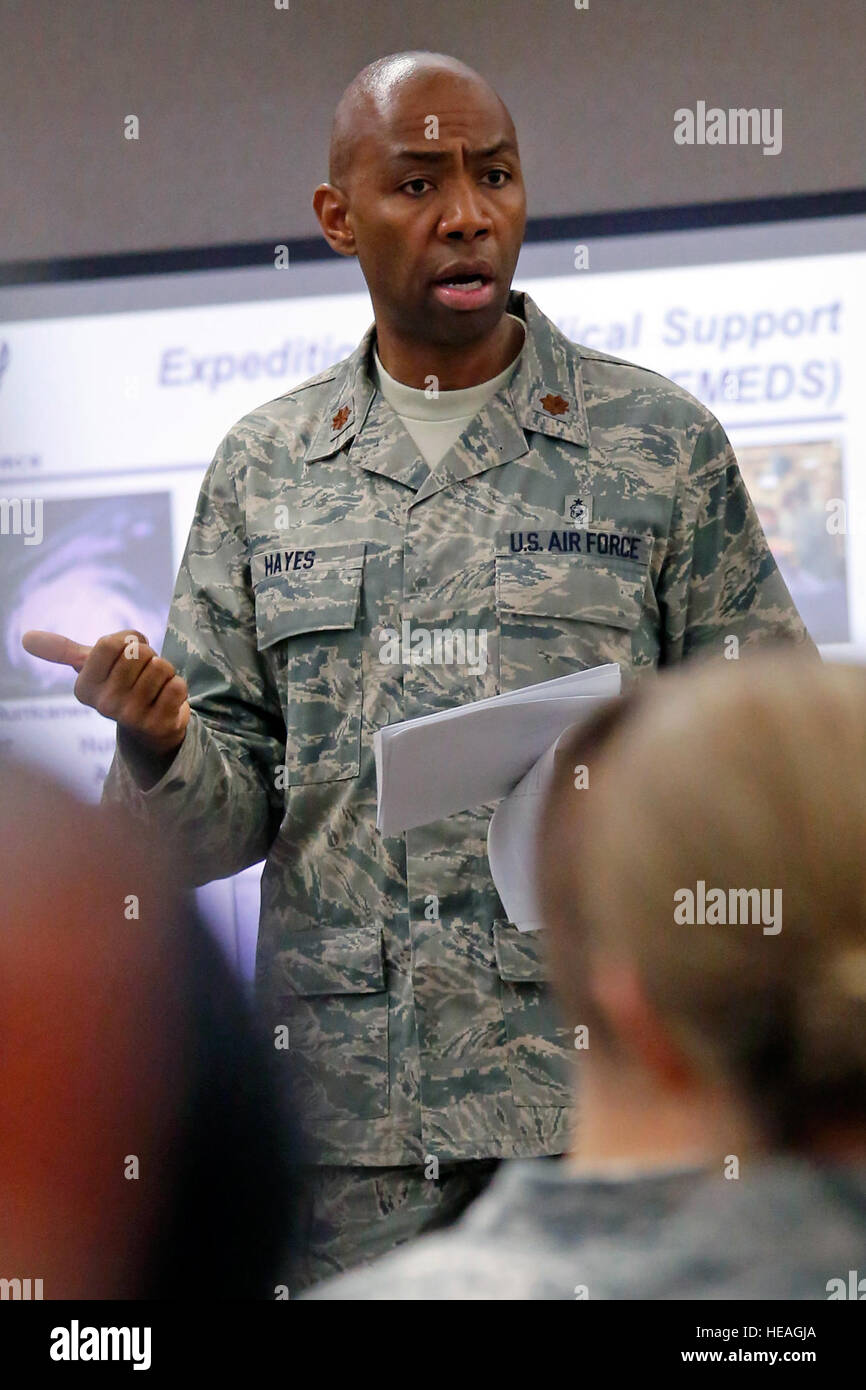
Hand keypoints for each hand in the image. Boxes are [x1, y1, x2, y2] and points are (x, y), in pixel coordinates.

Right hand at [21, 630, 189, 756]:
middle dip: (148, 656)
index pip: (112, 643)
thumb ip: (63, 651)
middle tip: (143, 674)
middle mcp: (104, 705)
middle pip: (138, 653)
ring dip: (165, 671)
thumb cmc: (124, 685)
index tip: (127, 656)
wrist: (152, 726)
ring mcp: (131, 718)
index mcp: (83, 688)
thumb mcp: (92, 666)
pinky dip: (178, 686)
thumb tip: (26, 638)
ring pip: (160, 667)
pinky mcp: (158, 725)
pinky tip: (167, 700)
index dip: (128, 640)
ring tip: (155, 687)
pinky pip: (177, 685)